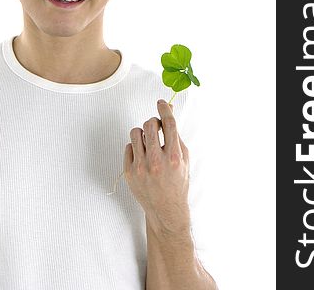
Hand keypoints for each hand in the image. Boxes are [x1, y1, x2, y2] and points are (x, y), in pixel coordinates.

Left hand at [123, 100, 190, 235]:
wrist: (166, 210)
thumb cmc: (177, 183)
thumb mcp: (185, 160)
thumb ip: (176, 136)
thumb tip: (169, 113)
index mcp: (174, 158)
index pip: (169, 124)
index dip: (164, 109)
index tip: (161, 103)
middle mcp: (157, 162)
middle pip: (149, 125)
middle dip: (153, 122)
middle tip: (156, 127)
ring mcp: (141, 168)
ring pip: (135, 133)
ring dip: (143, 134)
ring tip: (148, 143)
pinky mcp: (129, 172)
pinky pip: (128, 147)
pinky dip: (135, 148)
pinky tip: (142, 157)